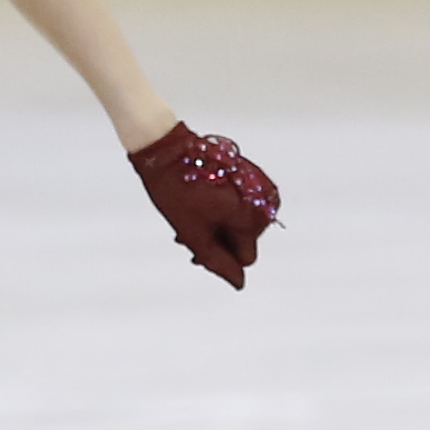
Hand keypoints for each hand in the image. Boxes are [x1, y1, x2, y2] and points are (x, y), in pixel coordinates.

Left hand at [127, 123, 279, 288]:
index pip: (245, 257)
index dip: (220, 256)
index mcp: (250, 218)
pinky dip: (226, 210)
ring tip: (194, 219)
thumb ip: (218, 261)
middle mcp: (262, 203)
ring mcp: (259, 186)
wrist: (167, 147)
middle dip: (220, 240)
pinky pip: (245, 204)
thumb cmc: (177, 188)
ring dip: (222, 226)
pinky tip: (204, 206)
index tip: (195, 247)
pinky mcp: (252, 174)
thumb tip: (238, 283)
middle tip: (190, 233)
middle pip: (247, 240)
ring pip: (244, 223)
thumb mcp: (194, 233)